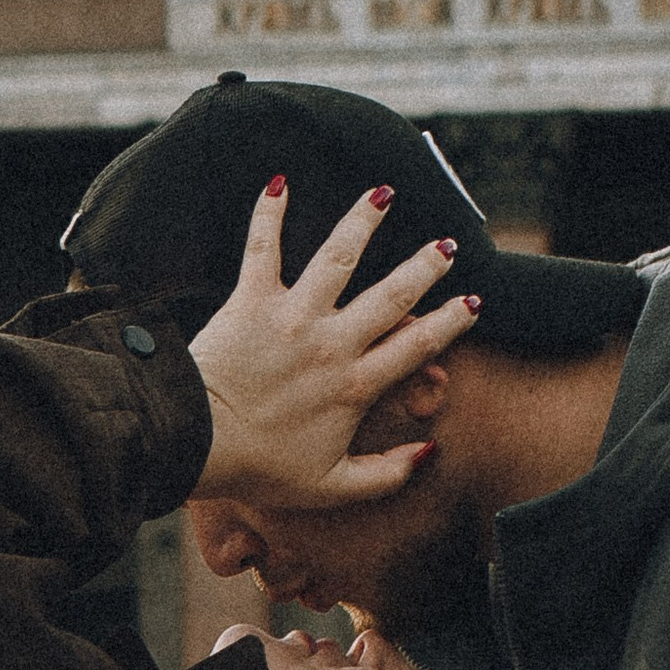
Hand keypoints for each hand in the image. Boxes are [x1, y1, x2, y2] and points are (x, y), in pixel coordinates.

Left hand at [189, 184, 474, 514]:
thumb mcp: (332, 487)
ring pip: (339, 257)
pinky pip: (263, 247)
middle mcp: (332, 342)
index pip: (416, 346)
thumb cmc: (259, 468)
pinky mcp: (251, 300)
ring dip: (364, 222)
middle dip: (425, 266)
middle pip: (391, 295)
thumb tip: (430, 453)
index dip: (450, 322)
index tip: (473, 302)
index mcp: (355, 386)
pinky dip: (269, 213)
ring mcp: (293, 316)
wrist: (196, 442)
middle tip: (448, 245)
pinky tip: (279, 182)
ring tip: (385, 194)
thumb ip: (387, 475)